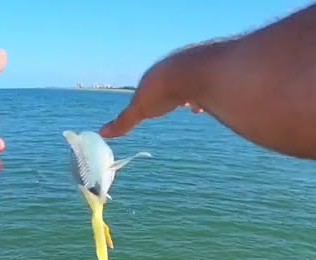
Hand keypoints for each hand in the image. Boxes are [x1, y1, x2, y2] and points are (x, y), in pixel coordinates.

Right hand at [100, 43, 219, 138]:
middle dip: (177, 93)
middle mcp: (175, 70)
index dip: (156, 96)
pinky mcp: (212, 76)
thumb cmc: (162, 91)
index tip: (159, 105)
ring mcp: (194, 71)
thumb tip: (103, 133)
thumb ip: (124, 121)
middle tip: (181, 104)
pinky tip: (209, 106)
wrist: (191, 73)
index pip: (155, 85)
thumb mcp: (140, 109)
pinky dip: (208, 97)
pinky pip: (210, 87)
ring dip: (193, 94)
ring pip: (193, 83)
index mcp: (157, 76)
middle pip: (175, 83)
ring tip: (196, 106)